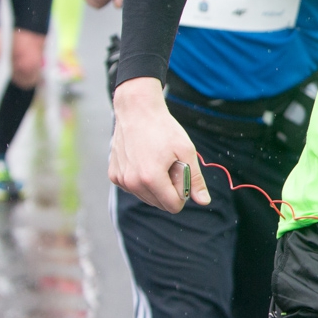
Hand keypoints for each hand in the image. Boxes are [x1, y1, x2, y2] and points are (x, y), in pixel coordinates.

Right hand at [110, 77, 209, 211]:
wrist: (137, 110)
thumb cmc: (163, 129)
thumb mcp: (186, 151)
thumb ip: (195, 179)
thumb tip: (204, 202)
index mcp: (151, 178)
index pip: (173, 206)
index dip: (183, 194)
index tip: (182, 177)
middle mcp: (132, 182)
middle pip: (160, 204)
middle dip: (169, 190)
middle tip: (170, 166)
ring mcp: (121, 179)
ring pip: (147, 197)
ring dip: (156, 186)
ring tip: (157, 162)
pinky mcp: (114, 175)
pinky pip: (134, 188)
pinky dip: (142, 180)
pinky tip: (144, 161)